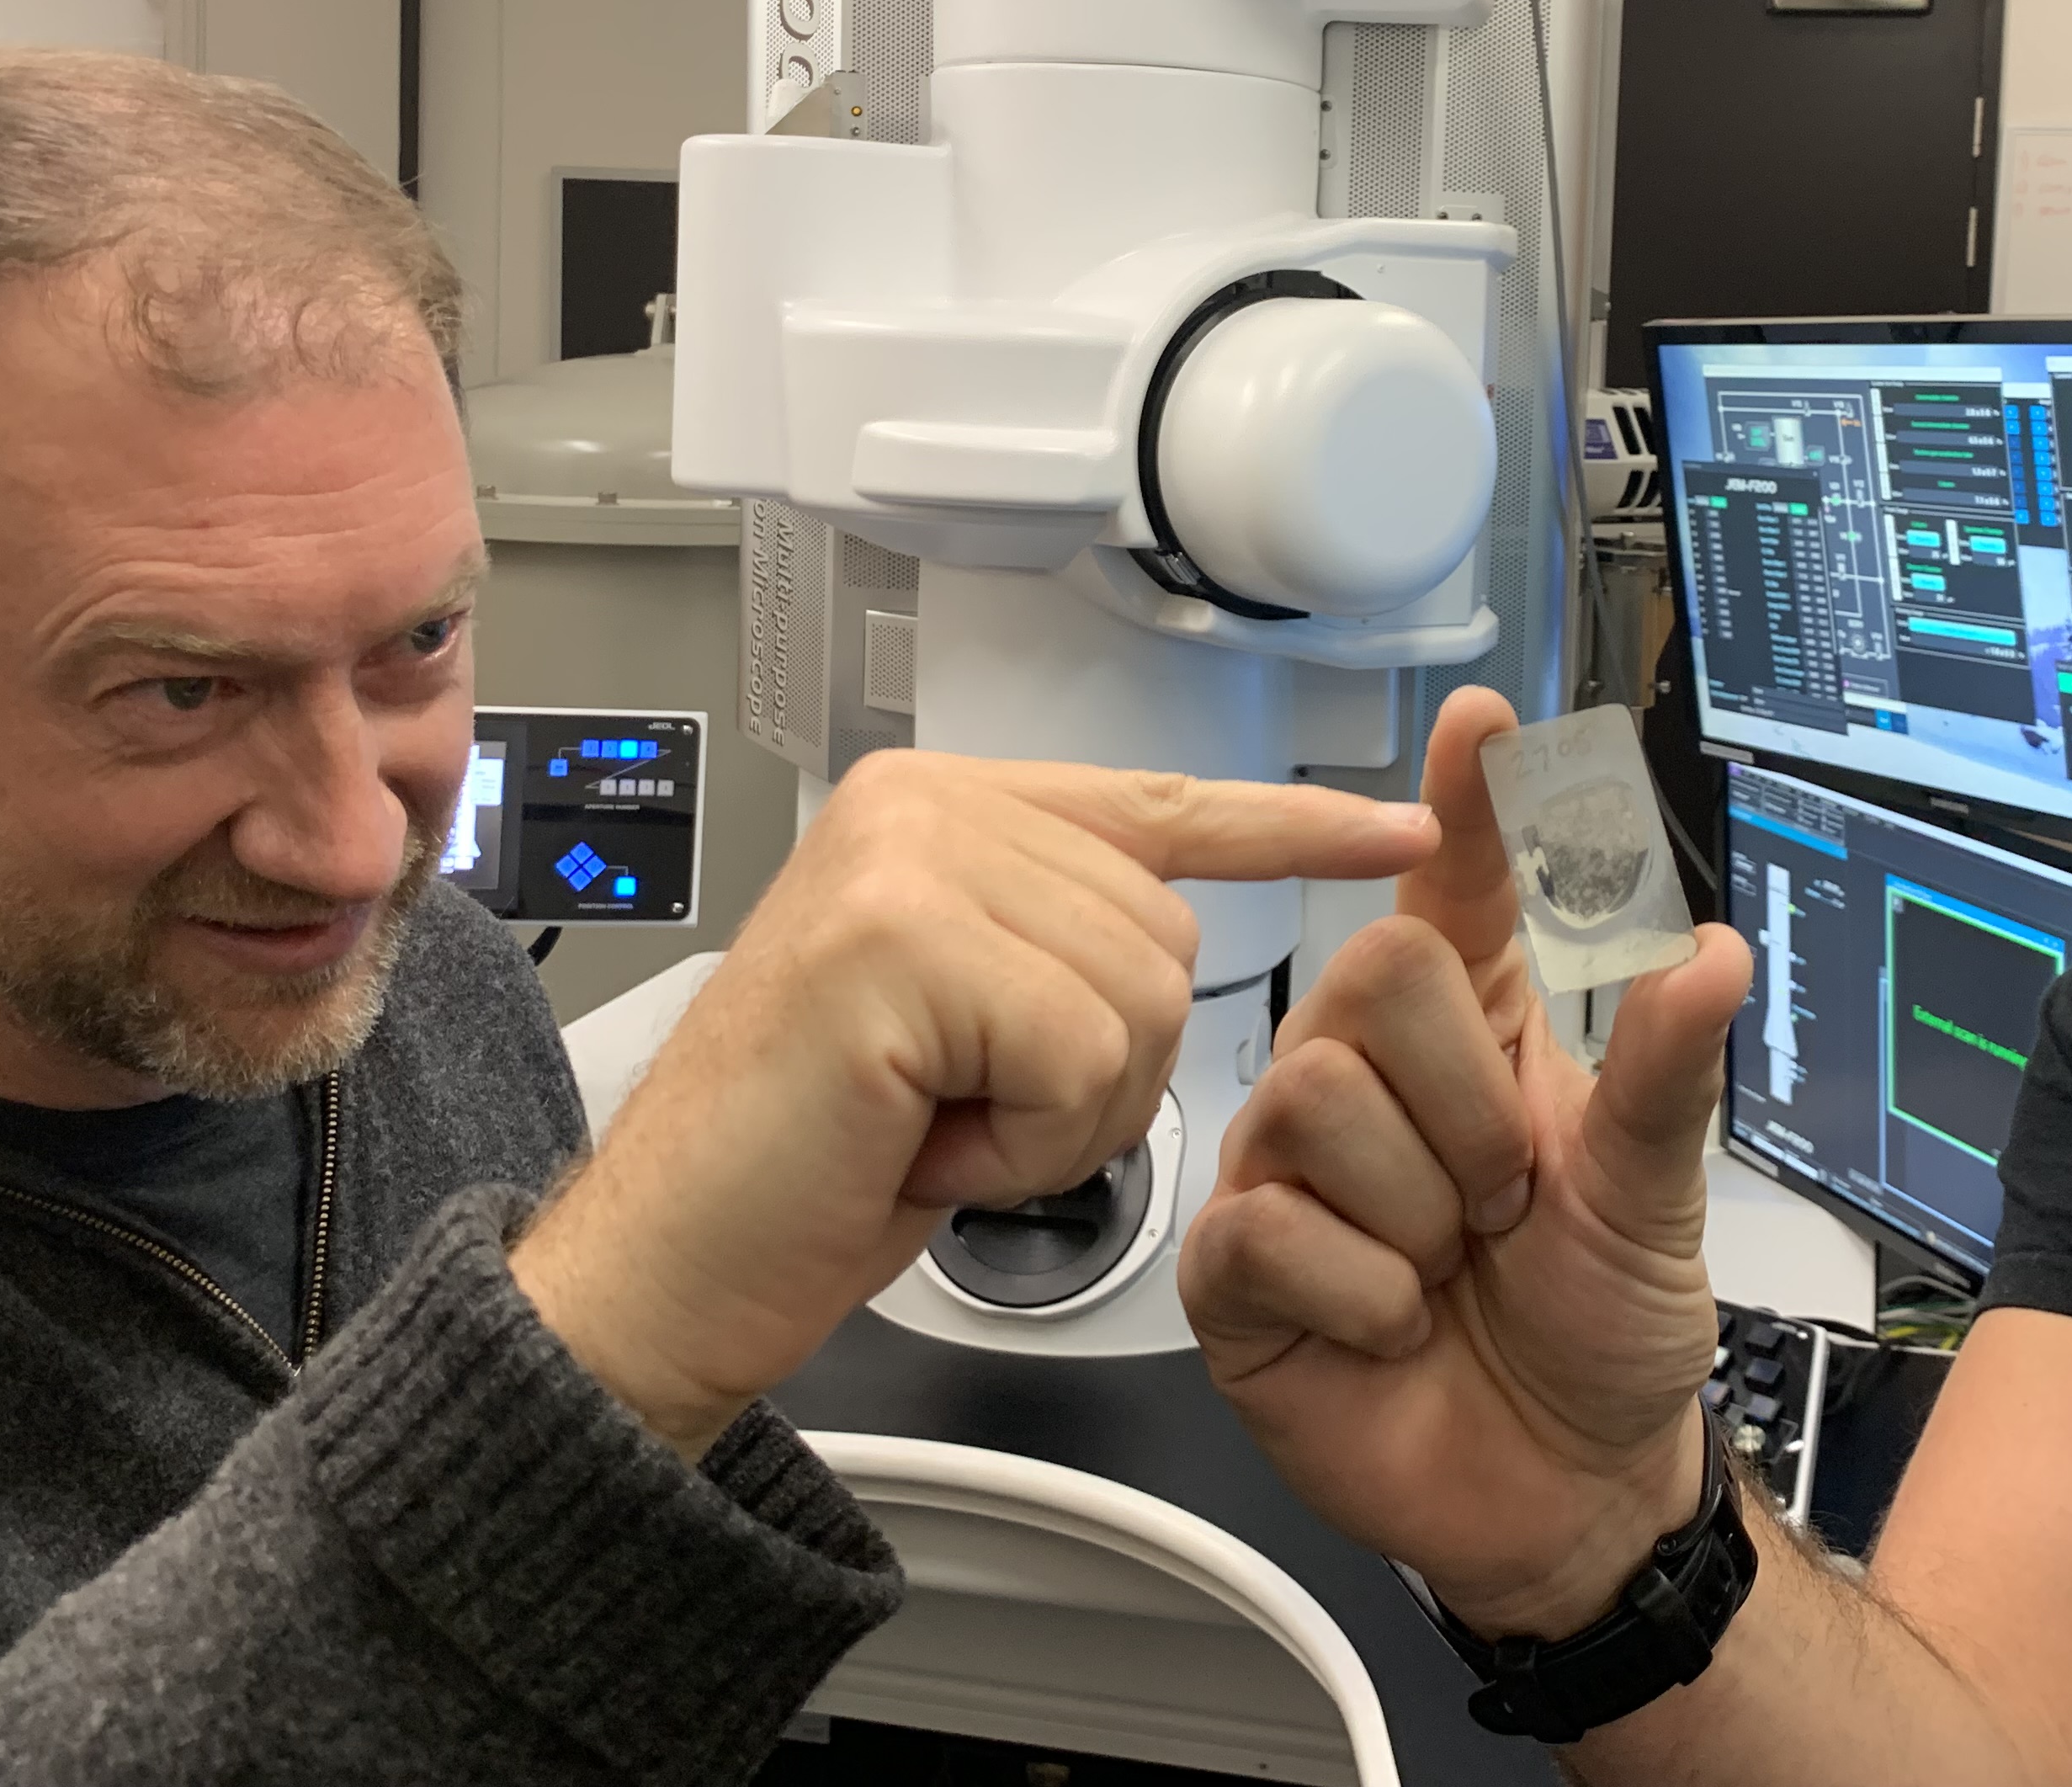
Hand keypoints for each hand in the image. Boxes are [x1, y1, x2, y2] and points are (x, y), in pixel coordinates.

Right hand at [512, 749, 1440, 1454]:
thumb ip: (1049, 936)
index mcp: (939, 807)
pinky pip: (1079, 1054)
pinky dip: (1027, 1141)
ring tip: (936, 1126)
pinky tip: (928, 1148)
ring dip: (1062, 1111)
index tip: (1404, 830)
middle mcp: (922, 805)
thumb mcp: (957, 1023)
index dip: (1288, 827)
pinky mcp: (900, 941)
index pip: (1158, 804)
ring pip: (1138, 996)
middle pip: (1164, 934)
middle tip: (960, 1113)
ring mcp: (905, 861)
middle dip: (1097, 1067)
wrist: (666, 1268)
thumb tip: (1176, 910)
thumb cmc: (810, 1165)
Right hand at [1179, 689, 1755, 1637]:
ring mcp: (1290, 1166)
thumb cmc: (1602, 1330)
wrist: (1564, 1491)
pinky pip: (1272, 1227)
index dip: (1465, 804)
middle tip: (1502, 1199)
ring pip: (1317, 1099)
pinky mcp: (1238, 1267)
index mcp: (1476, 1032)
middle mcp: (1367, 1076)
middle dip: (1466, 1101)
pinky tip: (1392, 1325)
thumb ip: (1666, 1072)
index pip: (1456, 890)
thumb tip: (1709, 949)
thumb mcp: (1658, 1200)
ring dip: (1420, 1209)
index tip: (1485, 721)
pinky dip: (1364, 1294)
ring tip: (1447, 1267)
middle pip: (1371, 973)